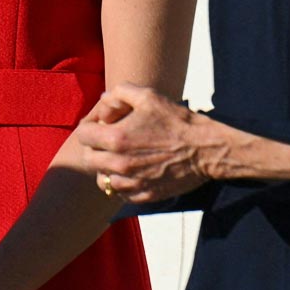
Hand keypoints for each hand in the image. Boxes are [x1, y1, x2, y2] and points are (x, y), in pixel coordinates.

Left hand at [75, 83, 211, 203]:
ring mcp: (132, 183)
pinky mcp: (144, 196)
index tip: (102, 125)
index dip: (90, 127)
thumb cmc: (177, 121)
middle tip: (110, 141)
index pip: (82, 135)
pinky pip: (121, 192)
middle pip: (89, 158)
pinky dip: (122, 183)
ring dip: (106, 168)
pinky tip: (134, 171)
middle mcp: (120, 164)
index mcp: (116, 139)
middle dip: (95, 147)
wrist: (207, 149)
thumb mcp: (148, 96)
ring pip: (102, 179)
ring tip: (120, 158)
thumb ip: (119, 93)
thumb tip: (103, 101)